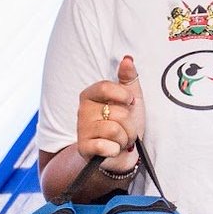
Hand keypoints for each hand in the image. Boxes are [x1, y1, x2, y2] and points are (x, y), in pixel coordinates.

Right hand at [74, 55, 144, 175]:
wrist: (122, 154)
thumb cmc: (125, 124)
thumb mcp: (131, 99)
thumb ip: (128, 78)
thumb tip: (127, 58)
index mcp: (90, 95)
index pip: (104, 87)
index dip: (123, 95)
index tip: (130, 102)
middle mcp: (82, 111)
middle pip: (116, 112)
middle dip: (130, 125)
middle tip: (125, 129)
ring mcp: (81, 130)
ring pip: (114, 130)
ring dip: (125, 138)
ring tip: (120, 140)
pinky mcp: (83, 148)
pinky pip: (106, 146)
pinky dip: (115, 150)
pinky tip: (112, 149)